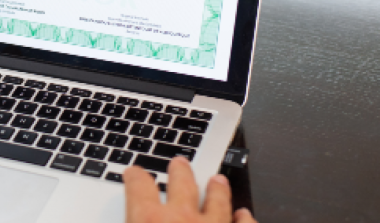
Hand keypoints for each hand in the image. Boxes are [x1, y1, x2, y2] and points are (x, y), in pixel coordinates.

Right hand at [124, 156, 255, 222]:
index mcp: (148, 220)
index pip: (138, 187)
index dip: (135, 177)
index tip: (133, 172)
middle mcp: (182, 219)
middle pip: (182, 185)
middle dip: (181, 172)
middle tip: (180, 163)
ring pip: (218, 202)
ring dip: (217, 190)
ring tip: (217, 180)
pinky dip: (245, 220)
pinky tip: (245, 215)